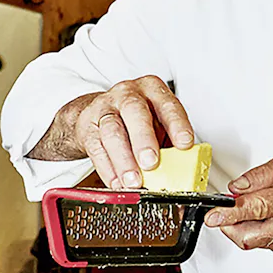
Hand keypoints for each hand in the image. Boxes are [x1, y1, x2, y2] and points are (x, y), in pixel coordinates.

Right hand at [71, 76, 192, 188]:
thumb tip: (182, 169)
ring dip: (124, 160)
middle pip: (134, 112)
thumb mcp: (158, 124)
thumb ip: (169, 142)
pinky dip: (108, 169)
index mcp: (152, 90)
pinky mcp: (87, 126)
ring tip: (133, 181)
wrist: (96, 114)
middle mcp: (128, 94)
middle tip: (151, 163)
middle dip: (144, 139)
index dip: (177, 124)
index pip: (167, 104)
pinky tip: (117, 182)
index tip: (185, 144)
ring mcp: (104, 108)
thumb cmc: (136, 121)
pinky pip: (96, 148)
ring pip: (112, 132)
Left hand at [204, 154, 272, 256]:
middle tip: (221, 213)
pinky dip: (255, 231)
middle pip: (247, 235)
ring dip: (241, 227)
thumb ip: (259, 175)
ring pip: (250, 241)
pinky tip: (266, 219)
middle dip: (228, 224)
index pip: (255, 208)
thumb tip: (235, 188)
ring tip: (249, 211)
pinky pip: (260, 243)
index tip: (213, 216)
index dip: (230, 213)